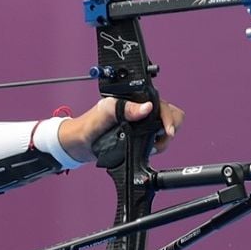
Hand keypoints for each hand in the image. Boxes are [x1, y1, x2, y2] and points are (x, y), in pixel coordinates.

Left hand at [59, 97, 184, 162]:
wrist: (80, 143)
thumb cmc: (89, 123)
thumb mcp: (106, 112)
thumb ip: (125, 109)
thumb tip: (146, 107)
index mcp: (136, 99)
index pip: (163, 105)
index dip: (168, 118)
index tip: (167, 132)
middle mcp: (142, 110)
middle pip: (171, 116)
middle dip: (168, 130)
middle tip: (158, 141)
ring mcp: (143, 124)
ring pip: (166, 131)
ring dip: (162, 141)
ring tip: (149, 147)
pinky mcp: (141, 137)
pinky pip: (158, 141)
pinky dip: (157, 147)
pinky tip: (146, 150)